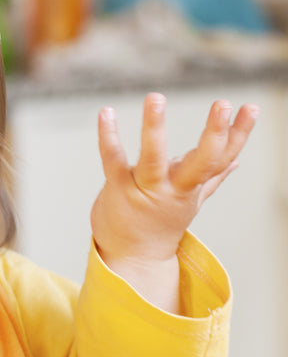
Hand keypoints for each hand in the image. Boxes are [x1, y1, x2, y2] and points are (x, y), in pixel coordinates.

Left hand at [90, 93, 257, 310]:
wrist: (131, 259)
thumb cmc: (160, 223)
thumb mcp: (190, 200)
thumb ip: (211, 178)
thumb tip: (236, 161)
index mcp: (192, 186)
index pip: (222, 158)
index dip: (238, 134)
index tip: (251, 107)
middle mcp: (173, 188)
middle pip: (200, 162)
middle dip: (214, 133)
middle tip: (223, 102)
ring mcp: (145, 189)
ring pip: (152, 157)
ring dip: (154, 127)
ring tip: (156, 97)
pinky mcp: (118, 188)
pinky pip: (112, 160)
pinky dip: (108, 136)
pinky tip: (106, 112)